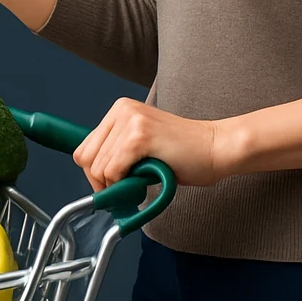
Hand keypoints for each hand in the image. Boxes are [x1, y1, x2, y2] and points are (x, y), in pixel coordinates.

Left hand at [72, 98, 231, 189]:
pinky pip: (113, 171)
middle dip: (101, 182)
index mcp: (119, 110)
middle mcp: (121, 111)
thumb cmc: (184, 153)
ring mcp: (130, 122)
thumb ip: (117, 153)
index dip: (94, 173)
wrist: (217, 148)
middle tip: (125, 190)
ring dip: (116, 186)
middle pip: (85, 159)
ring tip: (140, 185)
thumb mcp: (141, 145)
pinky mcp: (139, 137)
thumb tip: (94, 178)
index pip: (84, 148)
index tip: (112, 185)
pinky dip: (124, 186)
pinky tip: (143, 183)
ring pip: (98, 169)